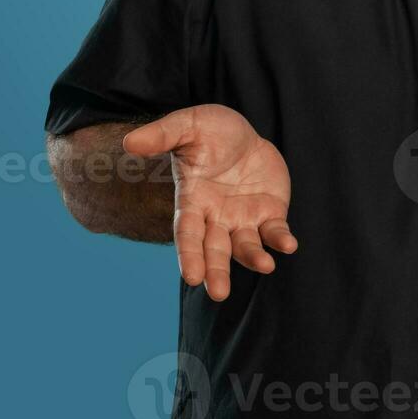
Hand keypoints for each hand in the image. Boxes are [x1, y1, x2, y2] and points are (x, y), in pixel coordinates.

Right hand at [123, 104, 296, 300]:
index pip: (186, 233)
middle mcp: (215, 218)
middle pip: (214, 250)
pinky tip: (289, 245)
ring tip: (265, 266)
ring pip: (246, 247)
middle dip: (216, 272)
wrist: (243, 133)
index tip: (192, 277)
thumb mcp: (187, 125)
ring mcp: (243, 218)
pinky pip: (275, 232)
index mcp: (192, 201)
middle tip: (218, 293)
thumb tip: (128, 142)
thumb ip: (161, 135)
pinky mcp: (269, 214)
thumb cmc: (209, 131)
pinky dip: (280, 240)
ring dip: (254, 258)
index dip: (189, 255)